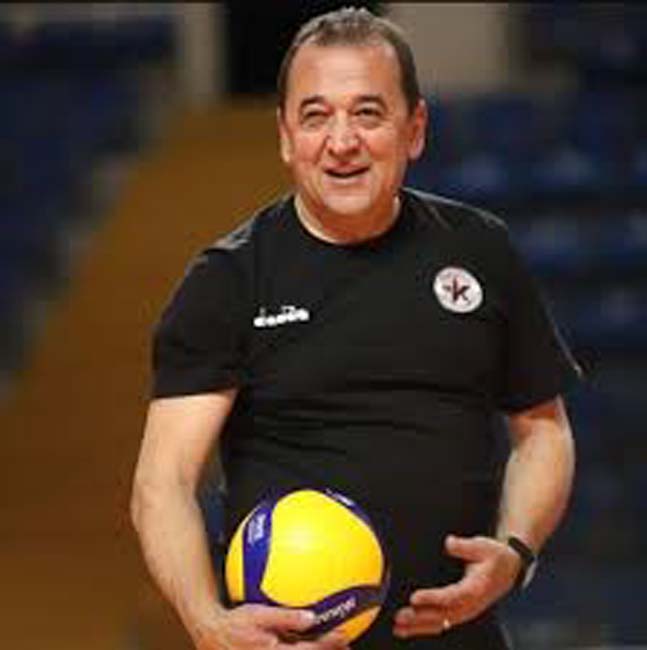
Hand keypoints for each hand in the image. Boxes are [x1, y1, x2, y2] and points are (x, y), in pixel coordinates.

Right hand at [190, 603, 350, 649]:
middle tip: (346, 644)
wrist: (211, 635)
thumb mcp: (258, 615)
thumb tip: (310, 617)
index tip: (344, 635)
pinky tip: (306, 641)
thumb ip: (285, 618)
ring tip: (337, 646)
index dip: (328, 644)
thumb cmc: (233, 623)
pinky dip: (302, 648)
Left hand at [393, 534, 519, 638]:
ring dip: (418, 627)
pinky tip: (408, 629)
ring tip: (398, 628)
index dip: (432, 599)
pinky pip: (441, 623)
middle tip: (399, 617)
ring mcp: (465, 611)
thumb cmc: (494, 556)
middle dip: (419, 618)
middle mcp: (470, 605)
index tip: (414, 598)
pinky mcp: (460, 612)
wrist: (509, 568)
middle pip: (442, 615)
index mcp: (476, 589)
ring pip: (440, 623)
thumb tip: (449, 543)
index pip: (451, 597)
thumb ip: (464, 546)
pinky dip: (424, 628)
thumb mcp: (483, 546)